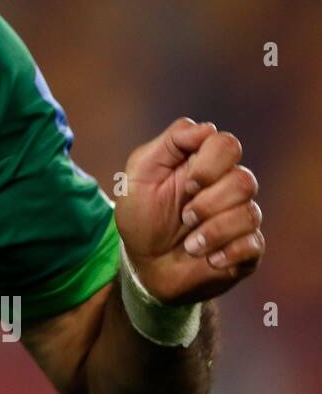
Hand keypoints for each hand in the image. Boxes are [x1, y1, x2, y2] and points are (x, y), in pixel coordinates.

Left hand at [115, 117, 263, 305]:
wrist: (143, 265)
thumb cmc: (140, 216)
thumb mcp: (140, 175)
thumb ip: (169, 144)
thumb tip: (207, 129)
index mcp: (202, 164)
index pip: (227, 145)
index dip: (209, 164)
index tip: (186, 184)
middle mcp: (227, 187)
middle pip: (244, 180)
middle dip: (208, 203)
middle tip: (184, 216)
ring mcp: (240, 218)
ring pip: (249, 213)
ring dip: (211, 232)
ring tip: (190, 244)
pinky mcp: (247, 248)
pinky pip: (253, 244)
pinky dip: (224, 253)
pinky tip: (207, 258)